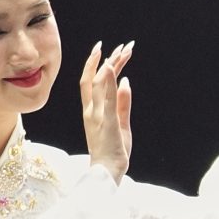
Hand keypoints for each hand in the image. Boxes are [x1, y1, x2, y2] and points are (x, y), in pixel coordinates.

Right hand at [80, 41, 133, 182]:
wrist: (106, 172)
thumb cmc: (112, 151)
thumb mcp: (121, 123)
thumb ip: (123, 103)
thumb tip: (127, 81)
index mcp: (91, 111)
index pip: (90, 82)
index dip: (95, 64)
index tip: (105, 50)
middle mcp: (91, 110)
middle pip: (94, 78)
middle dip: (104, 58)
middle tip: (120, 45)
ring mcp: (98, 115)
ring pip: (100, 83)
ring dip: (112, 64)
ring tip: (123, 50)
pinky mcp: (107, 120)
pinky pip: (107, 96)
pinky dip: (109, 79)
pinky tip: (113, 65)